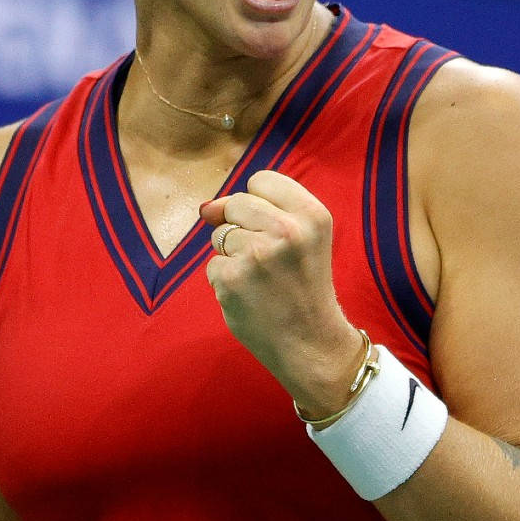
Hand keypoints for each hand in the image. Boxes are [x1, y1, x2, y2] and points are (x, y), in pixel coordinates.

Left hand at [200, 170, 361, 414]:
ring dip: (233, 256)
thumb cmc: (304, 286)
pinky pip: (212, 265)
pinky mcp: (232, 278)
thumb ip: (262, 211)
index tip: (274, 228)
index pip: (262, 180)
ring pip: (220, 235)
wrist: (311, 341)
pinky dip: (225, 281)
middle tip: (268, 258)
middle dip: (241, 226)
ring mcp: (257, 254)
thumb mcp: (305, 238)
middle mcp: (287, 229)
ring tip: (261, 279)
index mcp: (313, 214)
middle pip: (236, 202)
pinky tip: (250, 296)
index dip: (259, 203)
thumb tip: (206, 209)